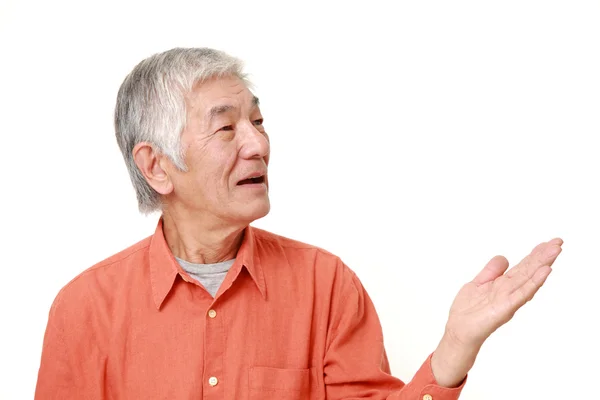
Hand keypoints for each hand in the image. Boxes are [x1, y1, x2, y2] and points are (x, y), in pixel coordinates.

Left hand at [431, 238, 562, 386]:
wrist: (459, 331)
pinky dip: (534, 282)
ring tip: (555, 251)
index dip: (535, 254)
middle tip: (559, 241)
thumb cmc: (468, 311)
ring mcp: (509, 299)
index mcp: (503, 284)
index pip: (523, 266)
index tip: (550, 241)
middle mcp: (509, 290)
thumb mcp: (477, 283)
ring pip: (529, 278)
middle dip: (544, 256)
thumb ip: (491, 271)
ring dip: (542, 264)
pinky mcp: (505, 308)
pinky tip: (544, 272)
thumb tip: (504, 257)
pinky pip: (522, 294)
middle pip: (529, 270)